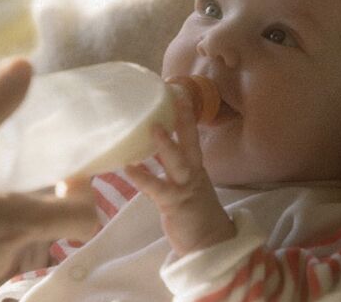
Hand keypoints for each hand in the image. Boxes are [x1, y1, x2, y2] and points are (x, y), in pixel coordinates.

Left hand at [125, 96, 235, 256]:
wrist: (210, 245)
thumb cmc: (194, 215)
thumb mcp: (186, 186)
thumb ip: (172, 170)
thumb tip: (148, 154)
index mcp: (196, 167)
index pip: (192, 137)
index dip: (186, 117)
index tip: (179, 95)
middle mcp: (194, 173)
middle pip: (191, 141)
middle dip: (186, 119)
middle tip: (178, 97)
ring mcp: (186, 188)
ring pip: (178, 161)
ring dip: (167, 145)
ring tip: (154, 128)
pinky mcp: (175, 204)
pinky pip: (158, 188)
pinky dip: (143, 177)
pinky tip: (129, 168)